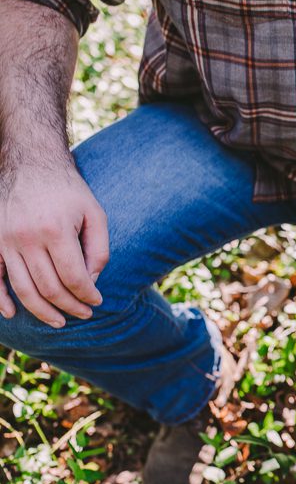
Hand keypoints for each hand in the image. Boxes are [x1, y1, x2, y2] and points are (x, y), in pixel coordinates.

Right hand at [0, 164, 107, 326]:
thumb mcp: (95, 214)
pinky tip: (12, 313)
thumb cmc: (68, 190)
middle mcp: (26, 237)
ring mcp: (4, 239)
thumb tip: (92, 282)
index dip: (87, 295)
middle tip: (83, 315)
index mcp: (56, 230)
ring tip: (58, 322)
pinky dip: (0, 298)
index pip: (73, 277)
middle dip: (70, 306)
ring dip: (41, 311)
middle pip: (49, 287)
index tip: (97, 302)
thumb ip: (99, 249)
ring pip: (22, 288)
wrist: (30, 161)